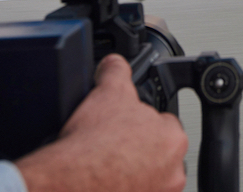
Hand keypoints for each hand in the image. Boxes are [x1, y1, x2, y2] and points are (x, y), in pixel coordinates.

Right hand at [16, 54, 187, 191]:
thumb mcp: (107, 92)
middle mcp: (173, 172)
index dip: (140, 122)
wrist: (68, 183)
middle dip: (139, 149)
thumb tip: (115, 63)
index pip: (164, 124)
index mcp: (173, 139)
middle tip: (113, 147)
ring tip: (107, 165)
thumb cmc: (90, 147)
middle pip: (157, 152)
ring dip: (133, 172)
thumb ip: (117, 71)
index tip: (124, 128)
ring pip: (148, 177)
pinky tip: (107, 181)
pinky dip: (124, 187)